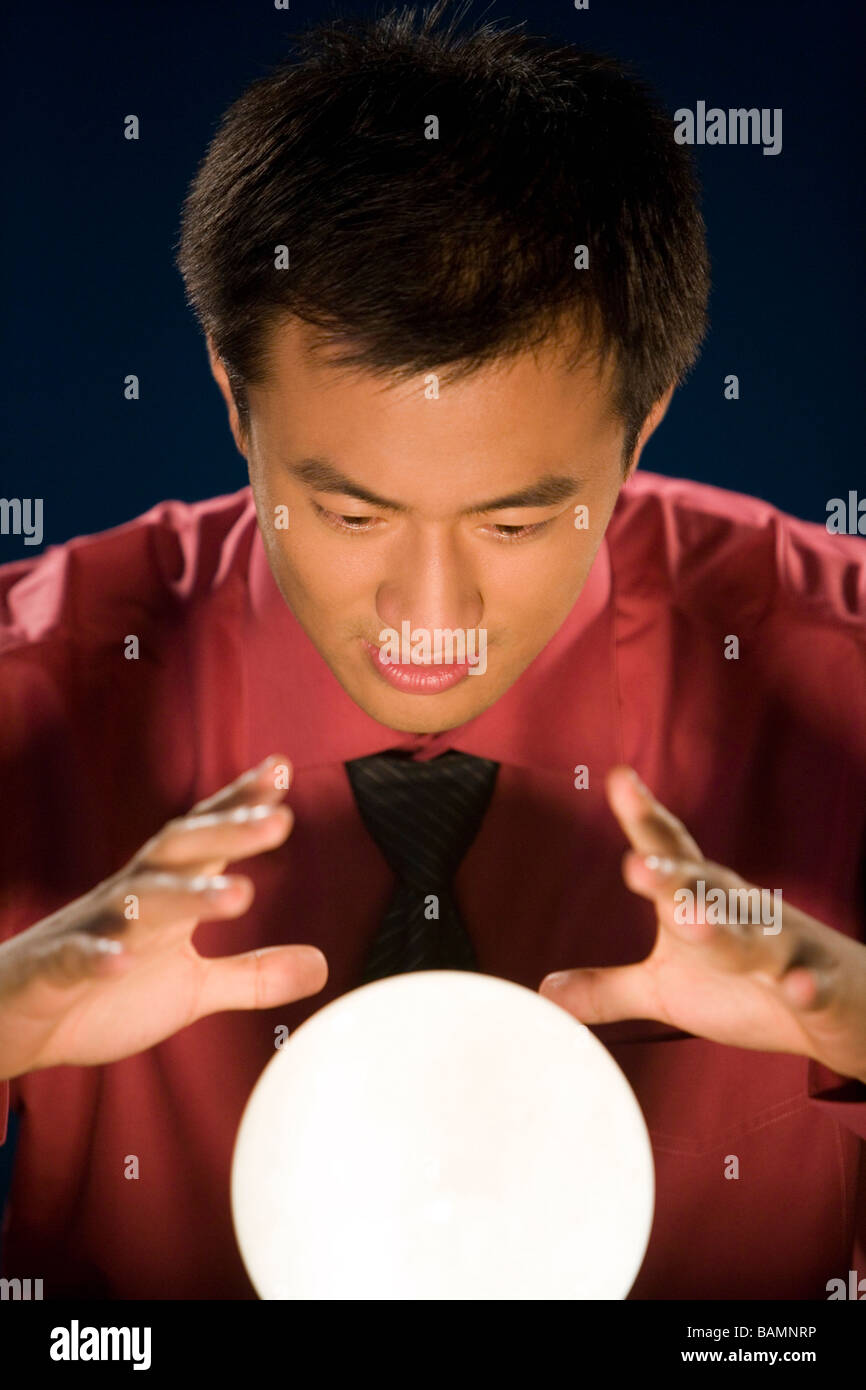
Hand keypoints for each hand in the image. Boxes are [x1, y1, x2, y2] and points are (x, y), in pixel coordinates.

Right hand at [0, 754, 326, 1079]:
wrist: (14, 1019)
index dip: (240, 804)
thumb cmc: (104, 992)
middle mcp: (130, 898)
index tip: (282, 771)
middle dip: (228, 831)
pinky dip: (99, 957)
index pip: (205, 838)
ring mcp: (92, 930)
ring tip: (237, 894)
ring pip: (139, 901)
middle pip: (180, 851)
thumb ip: (254, 974)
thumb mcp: (193, 988)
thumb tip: (322, 964)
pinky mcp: (57, 971)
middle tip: (280, 818)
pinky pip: (77, 958)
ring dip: (186, 895)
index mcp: (164, 893)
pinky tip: (121, 961)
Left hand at [539, 766, 865, 1083]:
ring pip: (749, 934)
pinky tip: (796, 988)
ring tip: (688, 919)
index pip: (671, 853)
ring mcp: (782, 946)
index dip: (645, 818)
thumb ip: (609, 987)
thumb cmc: (747, 984)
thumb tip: (546, 991)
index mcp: (703, 899)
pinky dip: (805, 984)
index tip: (621, 778)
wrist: (843, 1006)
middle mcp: (740, 912)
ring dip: (720, 927)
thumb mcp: (667, 990)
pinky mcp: (817, 984)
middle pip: (703, 888)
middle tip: (636, 864)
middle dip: (670, 875)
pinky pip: (811, 982)